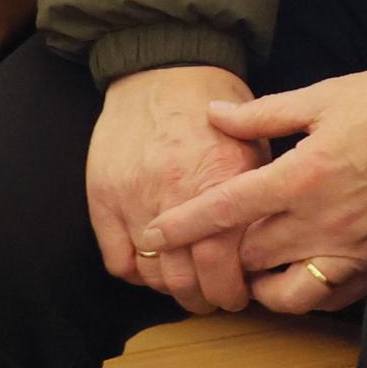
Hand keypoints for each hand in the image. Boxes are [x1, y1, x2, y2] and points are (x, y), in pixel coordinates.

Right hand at [86, 65, 265, 314]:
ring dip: (172, 290)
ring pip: (153, 275)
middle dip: (205, 297)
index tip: (238, 294)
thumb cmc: (211, 105)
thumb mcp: (251, 141)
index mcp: (220, 180)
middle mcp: (176, 194)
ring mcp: (135, 198)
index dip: (231, 288)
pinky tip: (153, 268)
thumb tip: (263, 244)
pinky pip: (118, 261)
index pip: (222, 260)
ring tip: (186, 287)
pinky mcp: (104, 198)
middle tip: (214, 298)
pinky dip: (136, 274)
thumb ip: (253, 193)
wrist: (161, 69)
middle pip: (187, 278)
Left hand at [149, 65, 366, 302]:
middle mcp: (322, 219)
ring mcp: (351, 247)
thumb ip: (265, 115)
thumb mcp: (325, 96)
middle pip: (248, 255)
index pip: (226, 209)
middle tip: (205, 246)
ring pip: (285, 291)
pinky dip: (304, 291)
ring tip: (252, 267)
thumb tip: (215, 116)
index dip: (183, 224)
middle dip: (219, 255)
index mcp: (303, 174)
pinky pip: (328, 296)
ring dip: (259, 284)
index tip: (154, 233)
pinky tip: (297, 272)